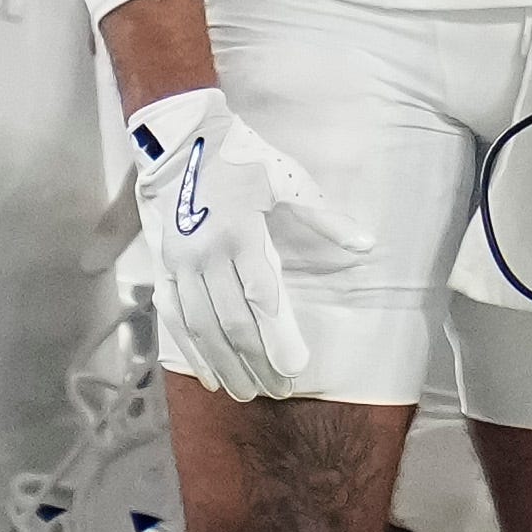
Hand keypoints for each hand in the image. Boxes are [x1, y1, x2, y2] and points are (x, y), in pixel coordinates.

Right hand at [125, 88, 374, 400]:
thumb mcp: (287, 181)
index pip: (262, 297)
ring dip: (224, 364)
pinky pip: (175, 317)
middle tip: (279, 391)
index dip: (278, 337)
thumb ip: (325, 218)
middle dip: (256, 361)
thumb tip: (366, 243)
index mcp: (241, 232)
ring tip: (245, 392)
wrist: (181, 139)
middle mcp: (208, 253)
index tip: (296, 368)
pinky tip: (209, 375)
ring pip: (203, 326)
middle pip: (233, 321)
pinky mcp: (165, 266)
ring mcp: (182, 262)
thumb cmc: (242, 158)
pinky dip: (191, 351)